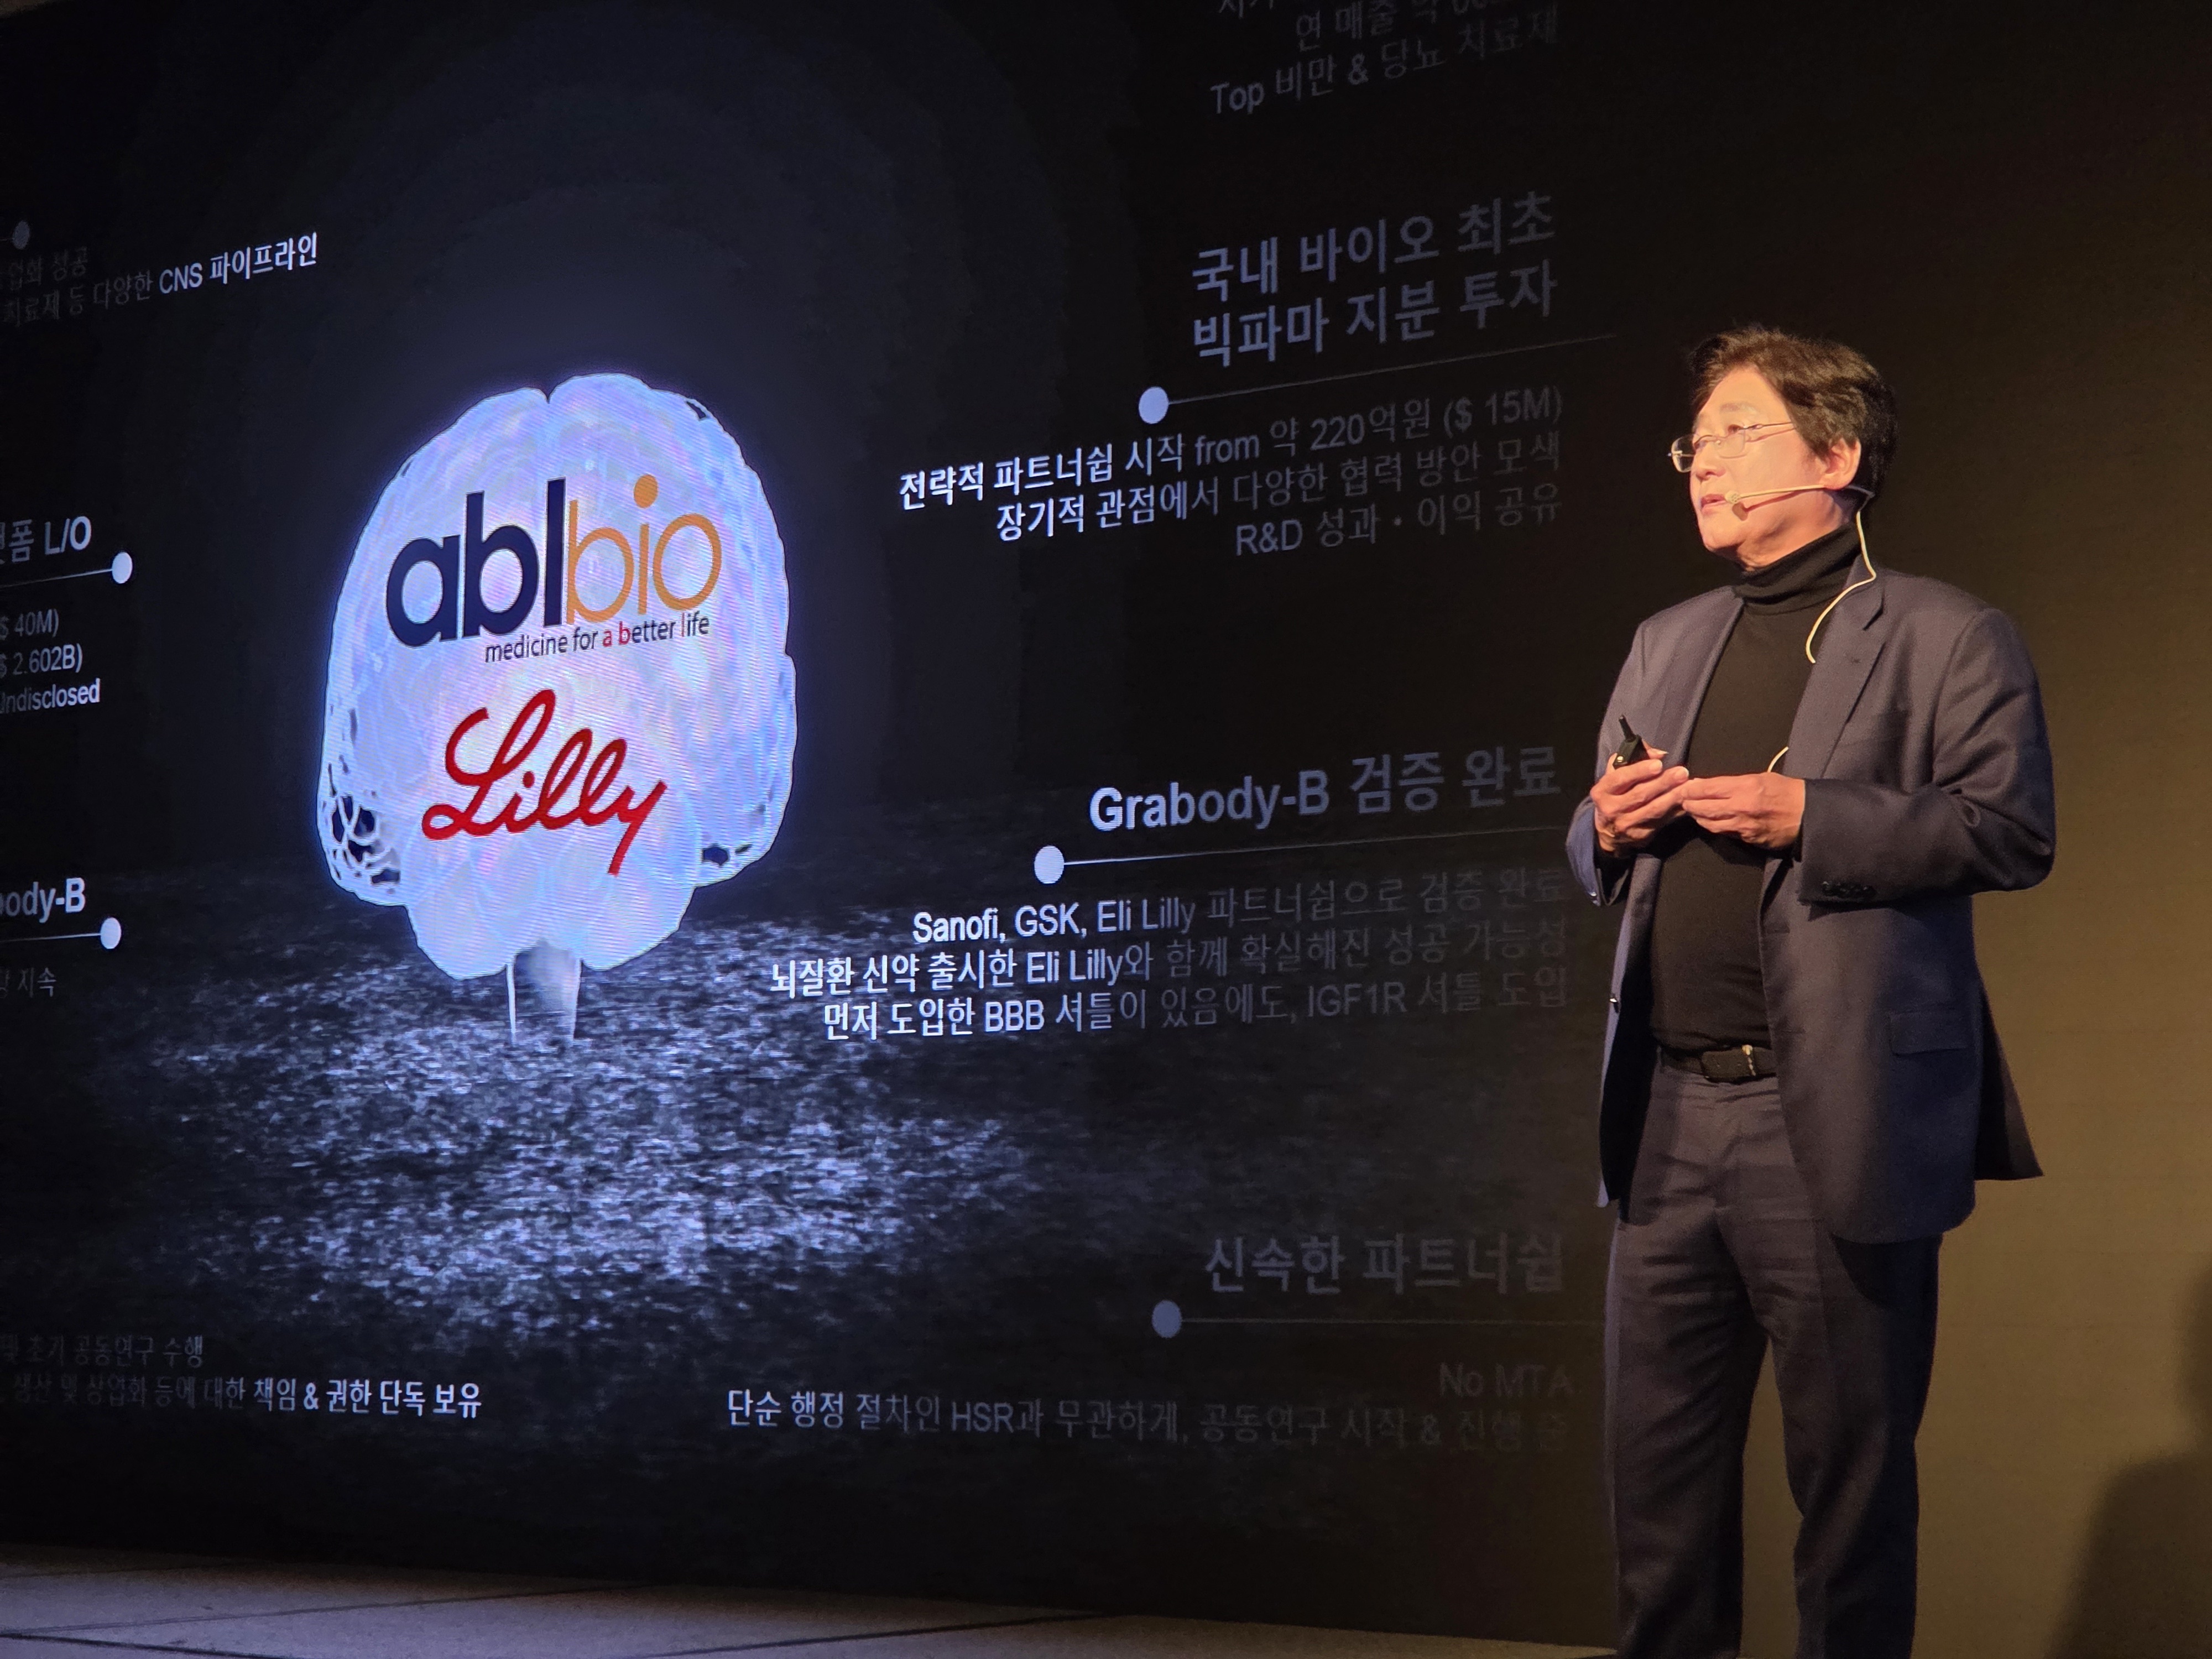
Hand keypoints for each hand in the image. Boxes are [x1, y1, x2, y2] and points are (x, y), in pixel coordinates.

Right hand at [1591, 750, 1689, 856]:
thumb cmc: (1613, 796)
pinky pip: (1662, 821)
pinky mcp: (1641, 834)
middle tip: (1681, 772)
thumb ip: (1632, 759)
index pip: (1621, 778)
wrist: (1607, 832)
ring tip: (1687, 786)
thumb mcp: (1613, 776)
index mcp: (1602, 791)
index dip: (1640, 771)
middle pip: (1640, 794)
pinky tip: (1687, 801)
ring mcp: (1626, 824)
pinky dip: (1676, 811)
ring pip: (1653, 810)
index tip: (1658, 764)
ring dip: (1673, 797)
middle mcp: (1612, 809)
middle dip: (1663, 782)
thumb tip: (1658, 754)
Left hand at [1679, 772, 1804, 851]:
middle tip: (1682, 800)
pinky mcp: (1747, 839)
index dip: (1691, 789)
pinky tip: (1710, 821)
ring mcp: (1743, 826)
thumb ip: (1734, 782)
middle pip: (1703, 807)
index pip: (1707, 788)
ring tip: (1693, 811)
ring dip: (1698, 817)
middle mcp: (1741, 807)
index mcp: (1745, 787)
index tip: (1682, 787)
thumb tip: (1708, 785)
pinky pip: (1724, 833)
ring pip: (1710, 824)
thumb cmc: (1786, 791)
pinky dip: (1714, 826)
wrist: (1807, 814)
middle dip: (1689, 804)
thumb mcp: (1761, 777)